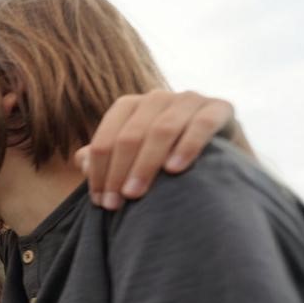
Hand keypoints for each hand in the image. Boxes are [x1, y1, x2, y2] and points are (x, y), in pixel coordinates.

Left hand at [76, 90, 236, 210]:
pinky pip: (201, 123)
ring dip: (146, 164)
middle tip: (116, 204)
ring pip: (161, 129)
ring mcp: (189, 100)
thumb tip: (81, 160)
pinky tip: (175, 170)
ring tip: (136, 194)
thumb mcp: (134, 162)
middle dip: (119, 172)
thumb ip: (108, 159)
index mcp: (130, 107)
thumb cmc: (166, 164)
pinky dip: (186, 146)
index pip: (106, 138)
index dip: (99, 171)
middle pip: (130, 135)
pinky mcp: (220, 107)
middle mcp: (157, 99)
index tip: (100, 202)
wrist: (222, 163)